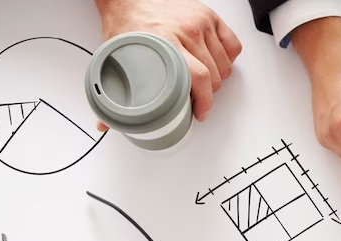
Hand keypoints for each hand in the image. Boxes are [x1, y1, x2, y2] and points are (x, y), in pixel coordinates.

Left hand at [94, 0, 241, 122]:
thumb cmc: (126, 22)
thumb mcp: (120, 58)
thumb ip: (118, 92)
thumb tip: (107, 124)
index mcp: (166, 42)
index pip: (199, 78)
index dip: (204, 102)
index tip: (200, 112)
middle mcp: (187, 31)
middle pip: (214, 75)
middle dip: (208, 94)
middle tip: (198, 97)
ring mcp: (201, 22)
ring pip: (225, 64)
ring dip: (218, 78)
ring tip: (205, 81)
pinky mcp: (209, 16)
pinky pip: (233, 46)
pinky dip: (228, 58)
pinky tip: (215, 62)